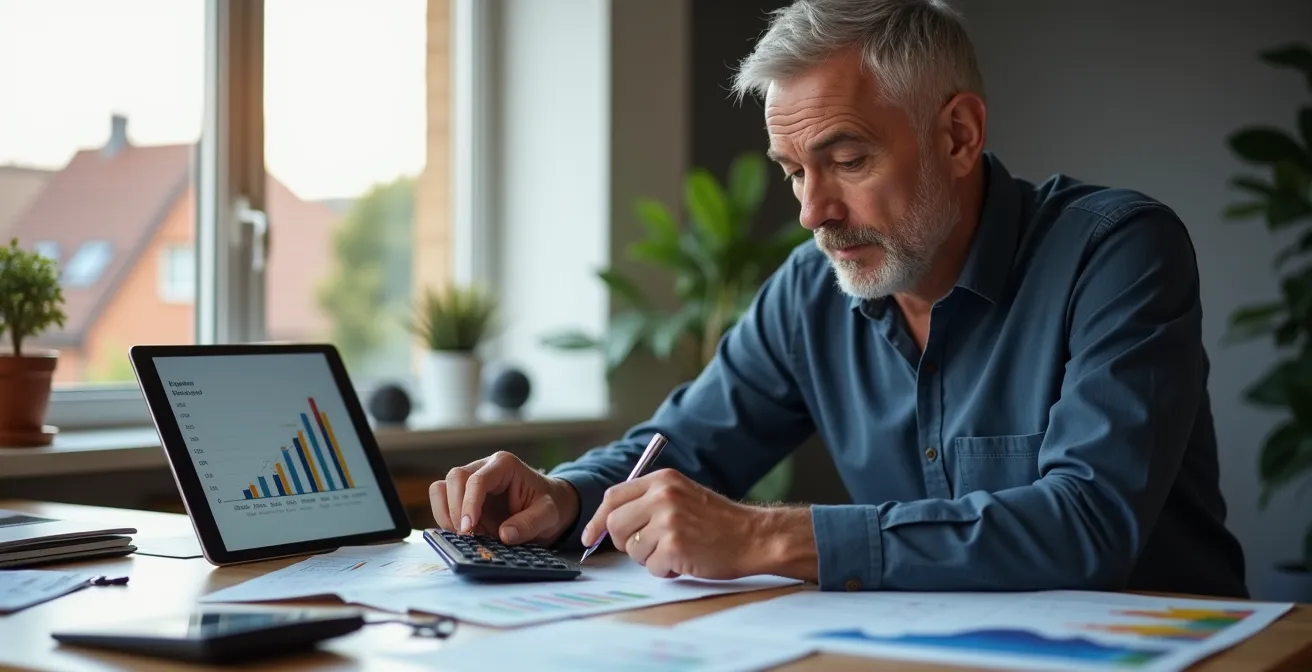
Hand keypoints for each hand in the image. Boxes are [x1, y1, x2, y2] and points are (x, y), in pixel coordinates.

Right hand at [429, 451, 579, 545]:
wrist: (549, 507)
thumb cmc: (547, 505)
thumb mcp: (548, 515)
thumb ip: (529, 524)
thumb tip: (505, 535)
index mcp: (505, 465)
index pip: (478, 480)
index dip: (469, 503)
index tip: (468, 528)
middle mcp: (484, 468)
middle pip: (455, 478)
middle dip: (454, 508)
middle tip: (465, 535)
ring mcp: (471, 481)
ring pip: (442, 488)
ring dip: (445, 513)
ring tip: (462, 535)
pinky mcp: (464, 497)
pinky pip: (443, 502)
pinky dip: (446, 519)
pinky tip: (463, 534)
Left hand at [580, 468, 778, 579]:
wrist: (753, 536)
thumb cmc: (718, 521)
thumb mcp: (683, 495)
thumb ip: (649, 501)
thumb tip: (609, 522)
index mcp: (663, 480)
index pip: (614, 497)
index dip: (598, 519)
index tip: (591, 535)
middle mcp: (663, 496)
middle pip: (615, 524)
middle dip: (624, 542)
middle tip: (647, 547)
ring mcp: (668, 521)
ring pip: (632, 549)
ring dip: (649, 557)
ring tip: (676, 550)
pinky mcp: (674, 546)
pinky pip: (650, 566)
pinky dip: (665, 570)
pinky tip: (685, 560)